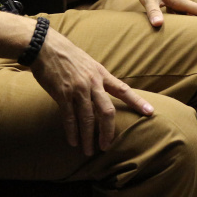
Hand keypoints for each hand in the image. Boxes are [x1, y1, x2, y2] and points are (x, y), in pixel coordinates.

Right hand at [32, 28, 153, 155]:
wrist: (45, 46)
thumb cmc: (67, 55)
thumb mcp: (88, 63)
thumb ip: (97, 78)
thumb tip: (104, 91)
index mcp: (101, 74)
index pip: (123, 90)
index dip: (137, 102)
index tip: (150, 112)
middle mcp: (92, 82)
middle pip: (107, 111)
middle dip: (108, 131)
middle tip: (106, 146)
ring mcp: (77, 89)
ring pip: (87, 118)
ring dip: (88, 137)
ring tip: (89, 150)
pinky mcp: (62, 94)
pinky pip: (69, 117)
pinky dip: (72, 131)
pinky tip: (73, 141)